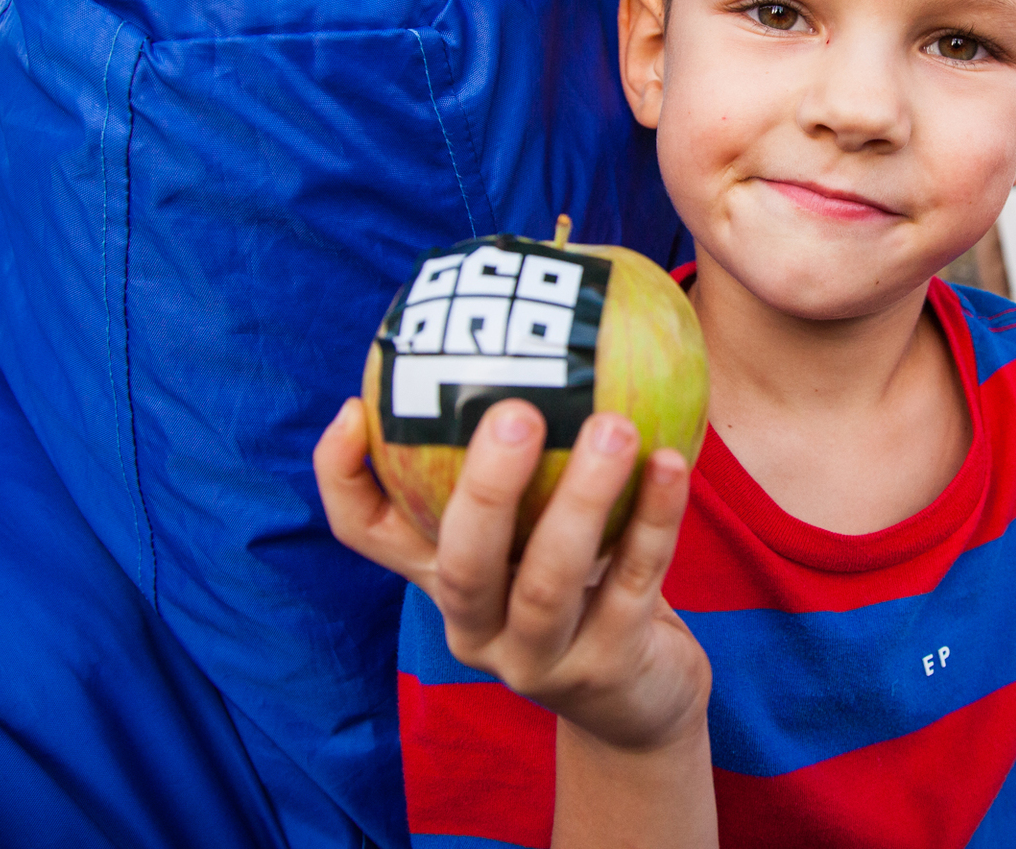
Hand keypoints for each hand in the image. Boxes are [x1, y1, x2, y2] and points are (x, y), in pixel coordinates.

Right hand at [313, 397, 712, 755]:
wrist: (639, 698)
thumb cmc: (583, 580)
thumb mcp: (536, 524)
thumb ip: (528, 453)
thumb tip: (534, 318)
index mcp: (442, 580)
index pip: (368, 535)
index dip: (343, 478)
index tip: (352, 407)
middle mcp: (475, 626)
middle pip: (460, 563)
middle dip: (484, 488)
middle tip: (517, 411)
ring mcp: (538, 659)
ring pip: (548, 582)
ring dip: (584, 500)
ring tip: (615, 428)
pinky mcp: (606, 671)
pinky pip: (633, 584)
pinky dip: (655, 521)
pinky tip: (672, 463)